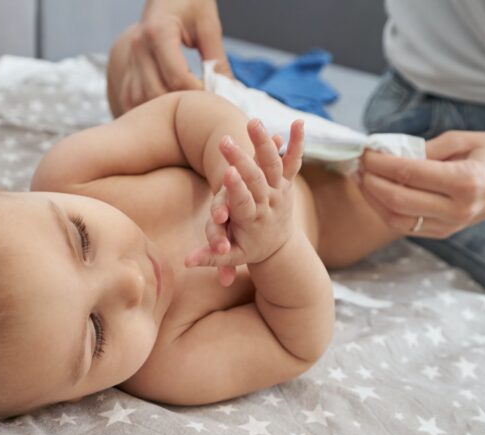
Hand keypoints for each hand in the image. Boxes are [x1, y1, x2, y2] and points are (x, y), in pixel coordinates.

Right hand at [107, 0, 230, 116]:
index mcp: (158, 32)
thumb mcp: (208, 25)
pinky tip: (164, 113)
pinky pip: (129, 100)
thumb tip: (230, 92)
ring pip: (140, 101)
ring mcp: (130, 60)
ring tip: (184, 111)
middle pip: (157, 94)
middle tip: (201, 108)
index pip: (177, 77)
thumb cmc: (188, 1)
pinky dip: (146, 111)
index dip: (197, 94)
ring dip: (162, 112)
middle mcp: (138, 47)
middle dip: (180, 106)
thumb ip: (217, 60)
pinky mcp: (126, 70)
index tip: (213, 97)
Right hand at [185, 119, 304, 285]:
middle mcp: (268, 203)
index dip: (236, 188)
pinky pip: (294, 161)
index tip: (228, 172)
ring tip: (252, 121)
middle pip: (256, 179)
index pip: (244, 202)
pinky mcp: (287, 182)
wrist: (280, 247)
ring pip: (274, 164)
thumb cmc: (249, 249)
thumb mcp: (231, 256)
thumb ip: (210, 258)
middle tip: (225, 140)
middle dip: (241, 158)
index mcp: (253, 220)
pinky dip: (298, 143)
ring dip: (264, 143)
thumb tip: (185, 263)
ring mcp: (280, 191)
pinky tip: (299, 122)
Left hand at [356, 130, 484, 237]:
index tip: (365, 151)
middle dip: (370, 182)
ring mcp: (451, 225)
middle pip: (397, 201)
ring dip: (373, 200)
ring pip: (397, 220)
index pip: (408, 173)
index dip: (379, 163)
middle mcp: (457, 209)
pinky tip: (377, 193)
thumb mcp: (463, 140)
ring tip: (361, 179)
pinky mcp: (446, 232)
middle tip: (357, 165)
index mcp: (465, 182)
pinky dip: (386, 211)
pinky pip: (406, 226)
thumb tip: (389, 154)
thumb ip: (425, 149)